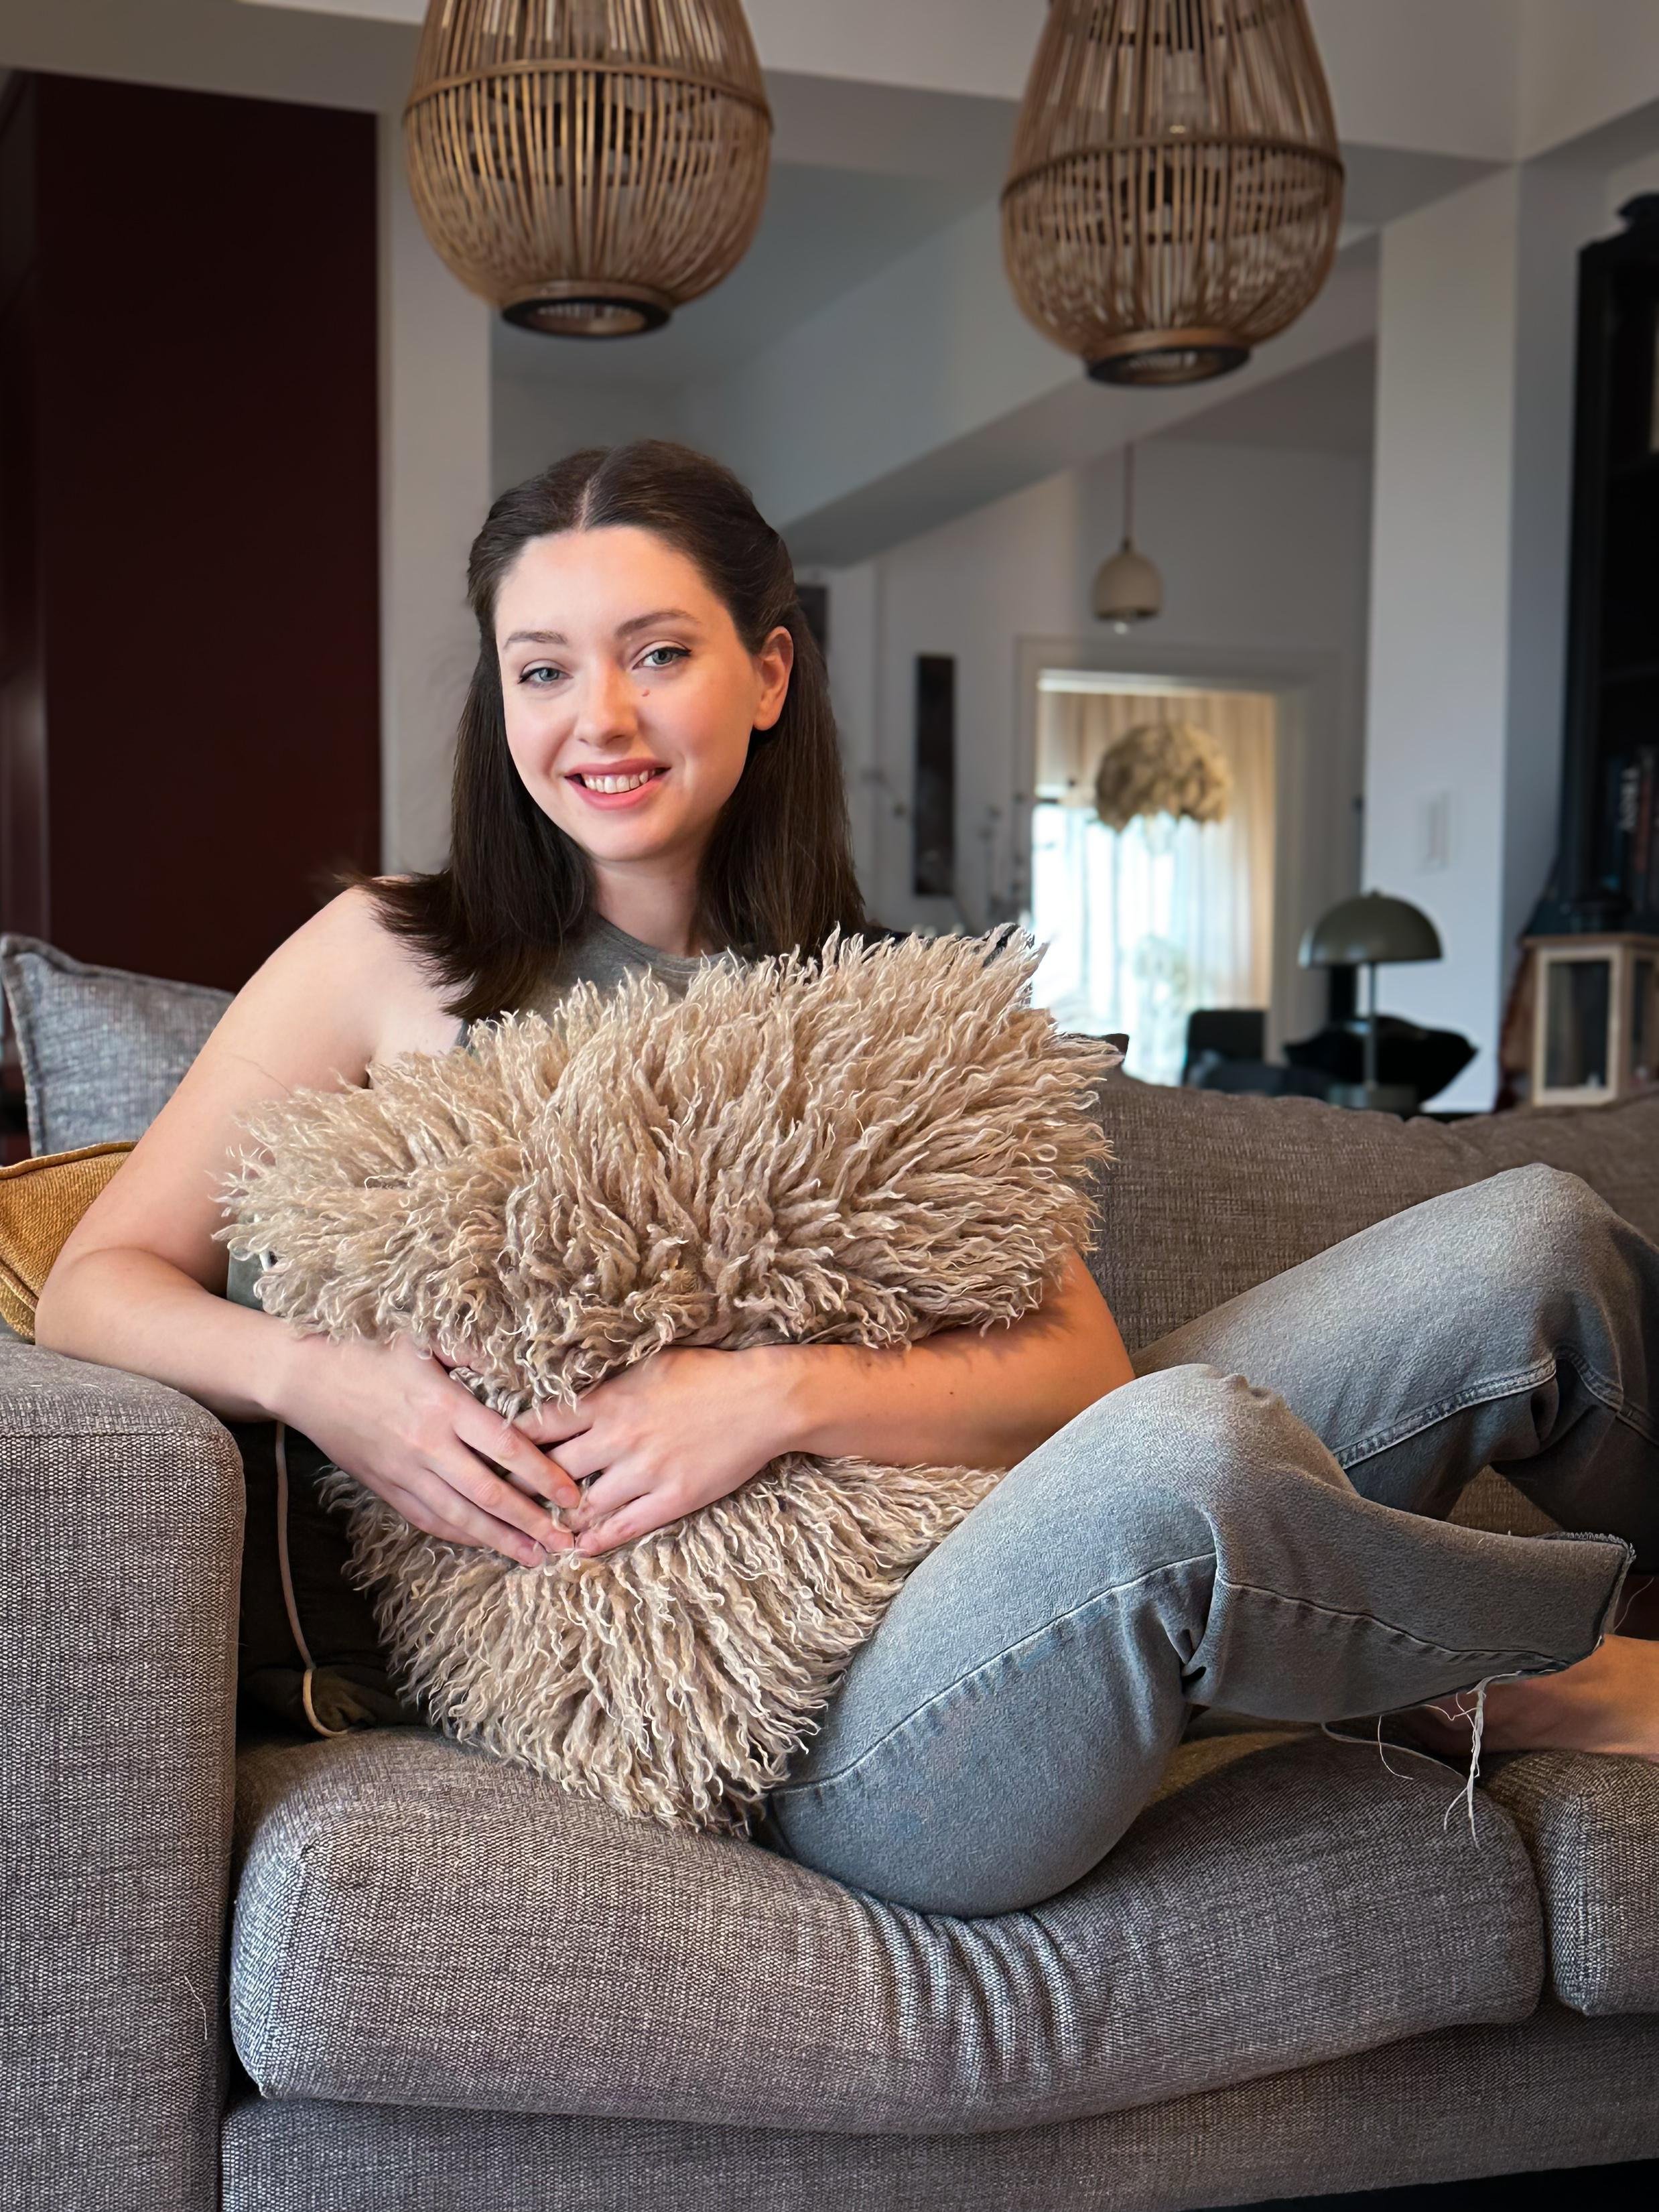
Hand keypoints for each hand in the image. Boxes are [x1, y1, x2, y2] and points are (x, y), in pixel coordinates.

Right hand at [276, 1330, 581, 1567]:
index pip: (505, 1448)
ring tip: (534, 1556)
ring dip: (500, 1540)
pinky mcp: (385, 1486)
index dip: (542, 1474)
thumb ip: (474, 1353)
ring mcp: (403, 1472)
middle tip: (565, 1541)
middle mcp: (426, 1446)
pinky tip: (484, 1544)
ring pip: (459, 1516)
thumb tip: (520, 1366)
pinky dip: (459, 1535)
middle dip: (531, 1521)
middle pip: (488, 1493)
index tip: (571, 1494)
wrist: (305, 1378)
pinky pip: (427, 1519)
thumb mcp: (425, 1339)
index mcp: (443, 1406)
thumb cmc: (368, 1350)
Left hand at [502, 1344, 795, 1555]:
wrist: (764, 1399)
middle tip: (502, 1498)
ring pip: (584, 1505)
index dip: (508, 1442)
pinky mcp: (672, 1498)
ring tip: (539, 1527)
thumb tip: (573, 1387)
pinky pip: (624, 1527)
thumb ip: (608, 1381)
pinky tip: (579, 1548)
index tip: (488, 1452)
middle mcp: (618, 1438)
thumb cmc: (707, 1373)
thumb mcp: (648, 1364)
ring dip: (559, 1518)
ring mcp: (645, 1472)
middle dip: (524, 1486)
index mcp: (608, 1401)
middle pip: (552, 1470)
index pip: (539, 1425)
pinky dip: (597, 1540)